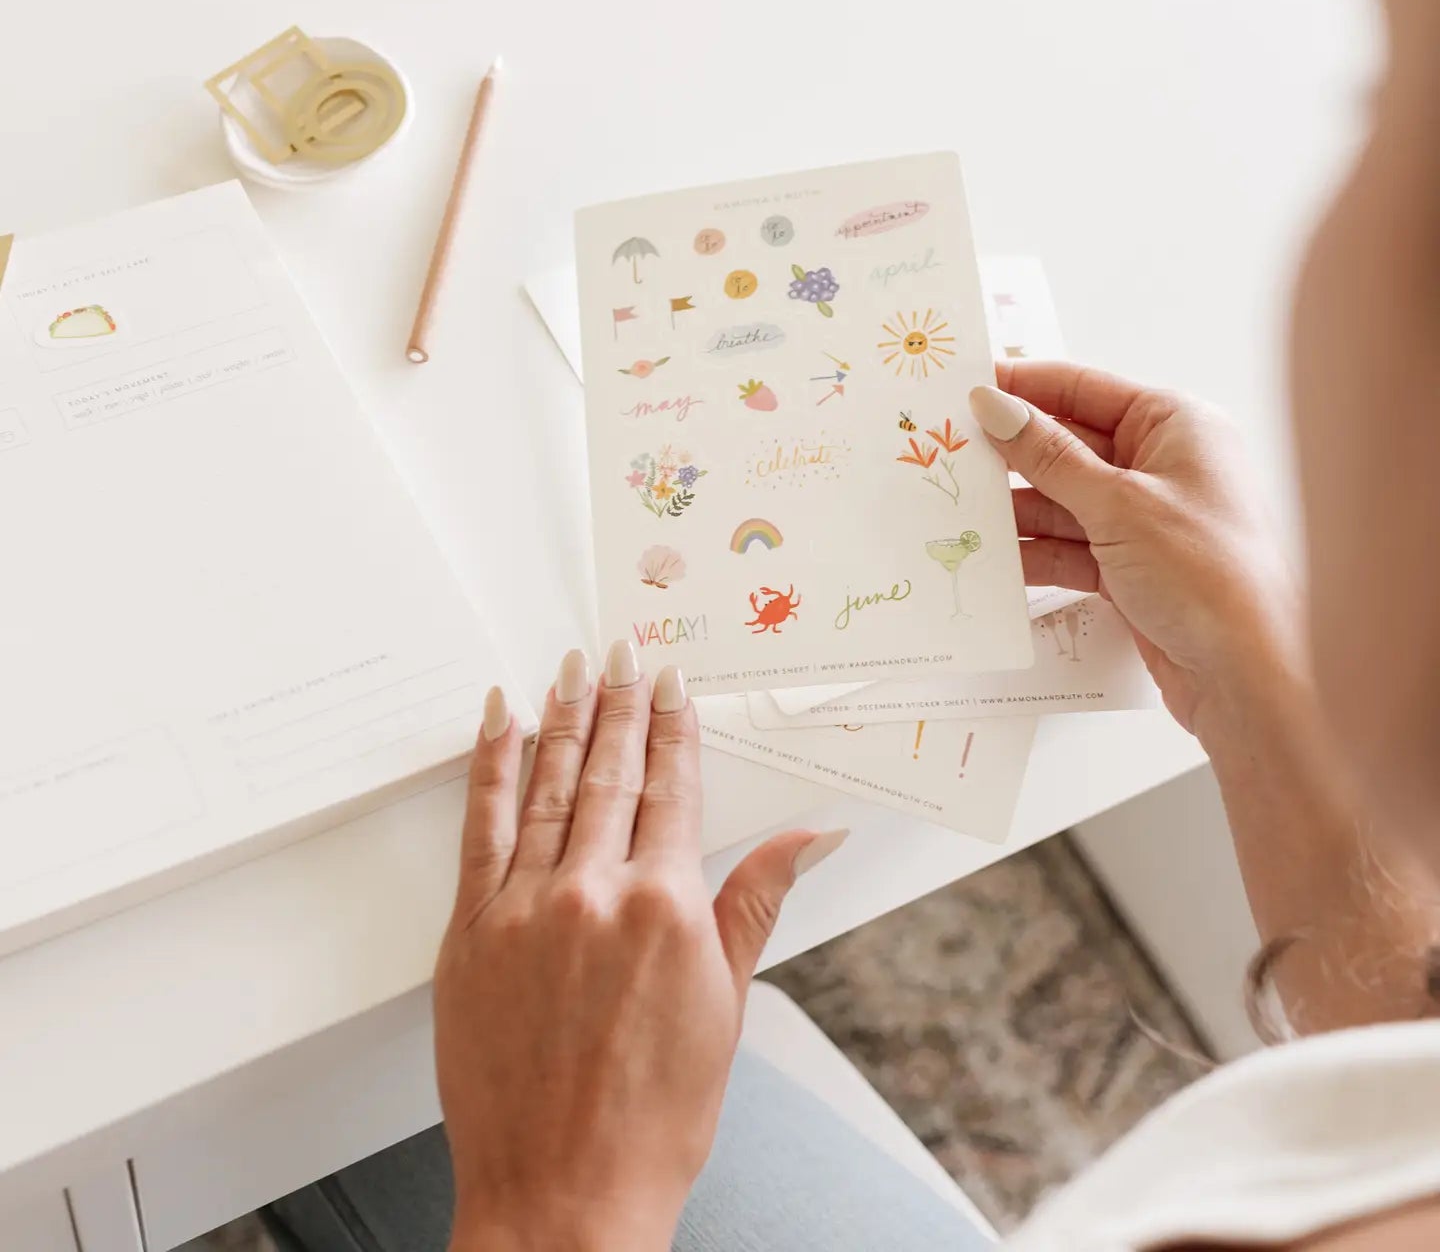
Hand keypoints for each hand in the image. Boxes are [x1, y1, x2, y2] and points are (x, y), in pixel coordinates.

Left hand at [434, 643, 840, 1251]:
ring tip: (572, 669)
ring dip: (563, 718)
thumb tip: (809, 835)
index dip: (674, 728)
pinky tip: (500, 723)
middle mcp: (593, 893)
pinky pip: (479, 827)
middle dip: (620, 704)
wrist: (564, 1194)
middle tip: (625, 652)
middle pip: (612, 772)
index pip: (673, 789)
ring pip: (549, 785)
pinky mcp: (470, 931)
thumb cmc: (654, 1116)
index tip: (674, 686)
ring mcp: (525, 908)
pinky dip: (490, 766)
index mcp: (664, 908)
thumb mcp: (726, 1004)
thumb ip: (756, 901)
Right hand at [971, 362, 1297, 735]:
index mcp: (1176, 425)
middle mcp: (1162, 465)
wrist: (1253, 678)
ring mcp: (1145, 519)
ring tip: (955, 508)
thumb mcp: (1118, 504)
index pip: (1082, 388)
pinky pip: (1066, 547)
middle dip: (1009, 453)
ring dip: (1013, 509)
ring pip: (1060, 501)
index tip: (964, 389)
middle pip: (1066, 445)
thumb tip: (996, 406)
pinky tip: (990, 555)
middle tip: (945, 452)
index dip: (1021, 387)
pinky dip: (1031, 553)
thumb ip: (1049, 455)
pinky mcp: (1130, 569)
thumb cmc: (1211, 575)